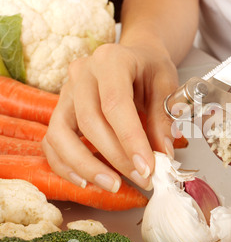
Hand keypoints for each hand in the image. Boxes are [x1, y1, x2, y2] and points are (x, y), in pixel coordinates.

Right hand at [42, 43, 178, 191]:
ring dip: (87, 167)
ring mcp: (65, 92)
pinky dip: (66, 165)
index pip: (116, 104)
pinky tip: (87, 181)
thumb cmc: (151, 68)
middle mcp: (82, 73)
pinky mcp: (60, 111)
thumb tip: (163, 154)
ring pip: (61, 135)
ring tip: (114, 185)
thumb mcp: (166, 84)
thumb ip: (164, 118)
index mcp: (111, 60)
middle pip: (90, 122)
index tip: (147, 168)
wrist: (135, 56)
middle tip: (143, 179)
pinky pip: (52, 142)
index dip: (130, 140)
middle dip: (117, 158)